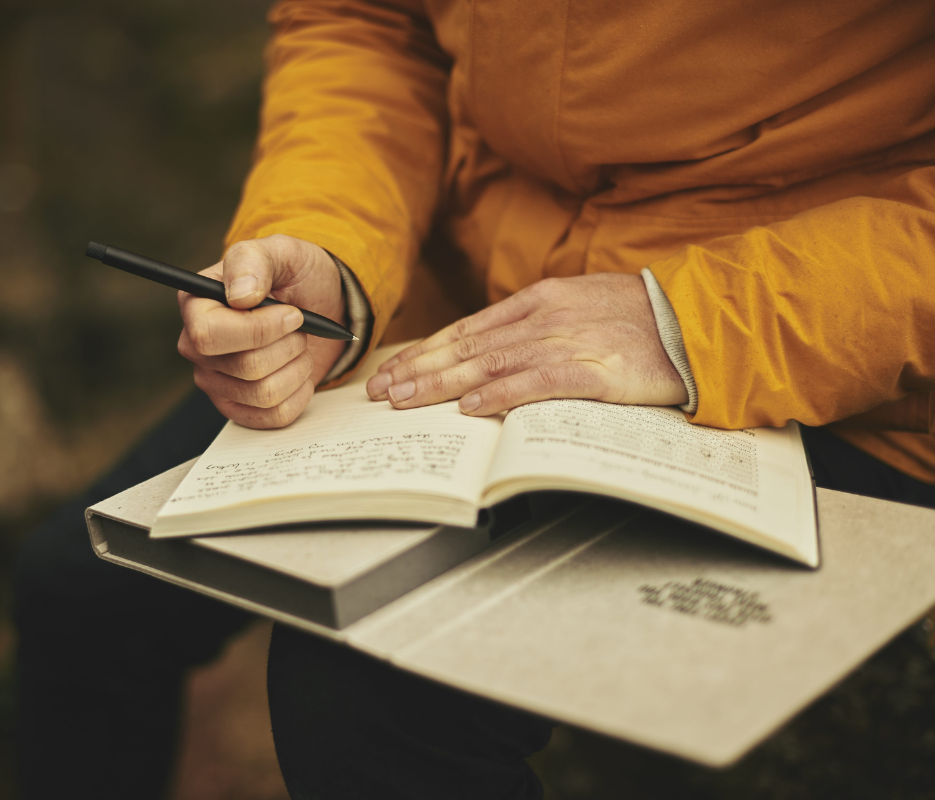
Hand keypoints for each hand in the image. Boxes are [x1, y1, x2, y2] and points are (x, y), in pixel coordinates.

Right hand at [178, 234, 346, 427]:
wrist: (319, 305)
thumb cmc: (294, 276)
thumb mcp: (281, 252)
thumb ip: (255, 261)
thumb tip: (240, 296)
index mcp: (196, 305)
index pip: (208, 336)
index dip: (258, 330)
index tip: (292, 314)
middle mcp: (198, 347)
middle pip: (246, 367)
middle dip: (288, 346)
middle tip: (298, 326)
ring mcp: (216, 381)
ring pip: (265, 393)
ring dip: (297, 367)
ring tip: (298, 346)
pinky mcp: (239, 407)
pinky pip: (276, 416)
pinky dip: (300, 392)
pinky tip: (297, 370)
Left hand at [365, 273, 686, 414]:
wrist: (698, 320)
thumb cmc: (641, 319)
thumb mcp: (580, 307)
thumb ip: (536, 325)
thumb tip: (492, 351)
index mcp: (540, 300)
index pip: (467, 329)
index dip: (426, 351)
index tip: (394, 370)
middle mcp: (545, 317)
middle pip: (468, 347)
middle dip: (418, 370)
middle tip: (381, 391)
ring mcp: (568, 341)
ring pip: (490, 364)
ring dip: (442, 384)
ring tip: (406, 400)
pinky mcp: (594, 370)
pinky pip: (536, 383)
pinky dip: (500, 395)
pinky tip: (470, 408)